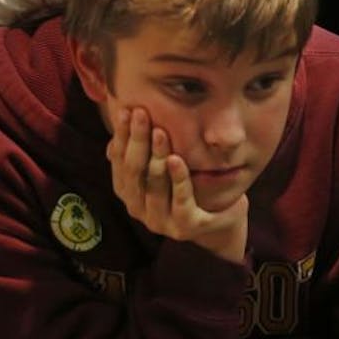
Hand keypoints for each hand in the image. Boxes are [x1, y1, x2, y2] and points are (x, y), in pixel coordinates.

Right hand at [108, 107, 246, 262]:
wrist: (219, 221)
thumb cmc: (185, 186)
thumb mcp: (160, 166)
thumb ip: (141, 150)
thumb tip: (122, 115)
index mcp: (127, 192)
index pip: (119, 160)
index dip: (121, 135)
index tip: (126, 110)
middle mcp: (137, 208)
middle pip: (134, 171)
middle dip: (137, 140)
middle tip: (142, 114)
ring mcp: (159, 221)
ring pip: (154, 186)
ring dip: (156, 157)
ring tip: (160, 132)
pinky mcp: (184, 228)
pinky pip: (180, 202)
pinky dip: (178, 180)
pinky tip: (177, 159)